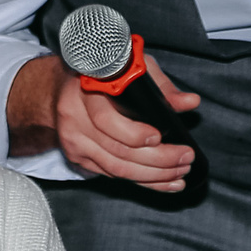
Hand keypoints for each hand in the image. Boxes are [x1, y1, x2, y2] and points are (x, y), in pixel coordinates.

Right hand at [15, 52, 203, 191]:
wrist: (60, 91)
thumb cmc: (101, 76)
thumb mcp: (131, 68)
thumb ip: (161, 86)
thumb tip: (189, 102)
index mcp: (86, 92)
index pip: (106, 119)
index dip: (134, 133)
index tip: (158, 136)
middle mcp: (75, 120)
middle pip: (117, 150)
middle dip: (158, 159)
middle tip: (185, 157)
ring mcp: (75, 143)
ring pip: (117, 169)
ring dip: (154, 175)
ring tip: (180, 172)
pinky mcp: (79, 158)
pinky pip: (113, 175)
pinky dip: (142, 181)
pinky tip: (164, 182)